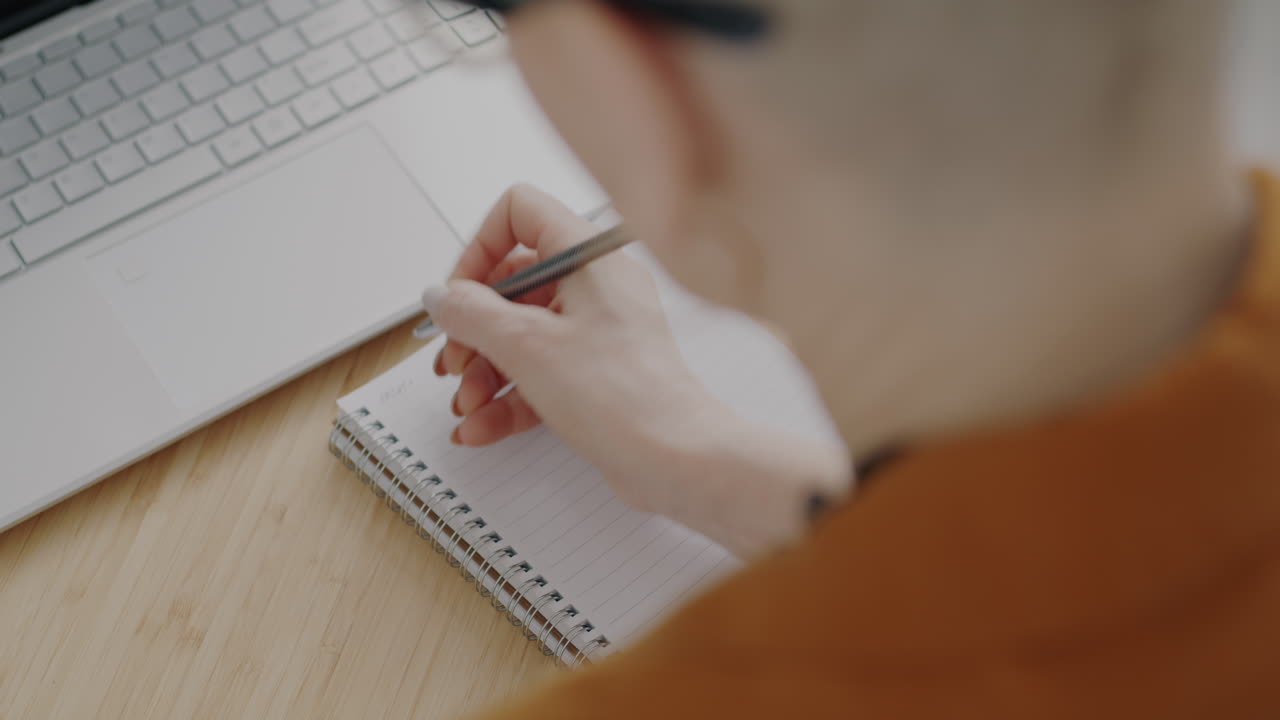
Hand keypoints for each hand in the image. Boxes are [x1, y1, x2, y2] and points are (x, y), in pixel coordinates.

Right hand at [422, 185, 712, 512]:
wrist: (675, 458)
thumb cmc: (623, 395)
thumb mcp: (526, 346)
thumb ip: (471, 313)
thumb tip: (441, 296)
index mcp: (588, 256)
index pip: (521, 213)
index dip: (480, 248)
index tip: (460, 294)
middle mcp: (597, 284)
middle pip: (514, 283)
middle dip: (474, 327)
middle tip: (454, 361)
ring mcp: (600, 329)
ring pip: (524, 333)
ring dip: (485, 369)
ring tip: (466, 403)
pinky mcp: (598, 371)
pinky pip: (541, 371)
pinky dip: (509, 396)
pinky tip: (481, 426)